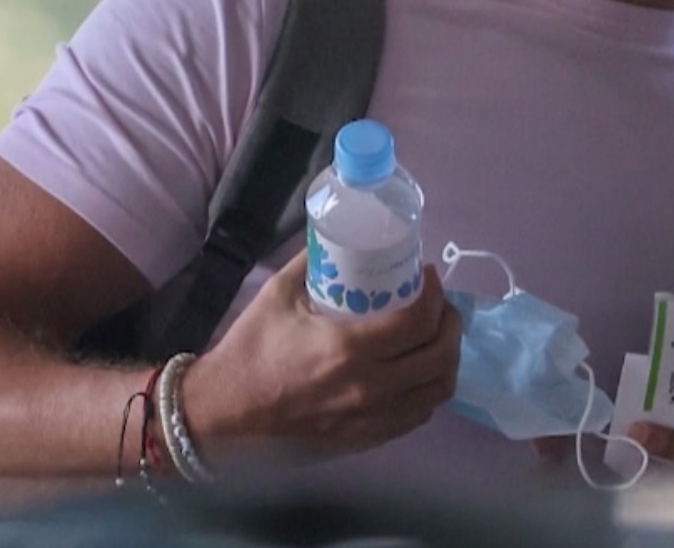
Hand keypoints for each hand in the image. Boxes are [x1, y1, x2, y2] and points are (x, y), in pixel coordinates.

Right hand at [182, 251, 461, 465]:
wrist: (223, 410)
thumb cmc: (251, 349)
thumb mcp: (279, 293)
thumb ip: (315, 260)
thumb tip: (344, 235)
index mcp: (346, 348)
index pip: (418, 321)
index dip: (435, 294)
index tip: (429, 276)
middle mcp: (367, 387)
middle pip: (440, 355)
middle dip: (450, 323)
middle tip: (440, 304)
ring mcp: (369, 418)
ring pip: (438, 390)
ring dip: (447, 358)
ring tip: (437, 336)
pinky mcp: (366, 438)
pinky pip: (419, 415)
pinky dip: (430, 389)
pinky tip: (421, 371)